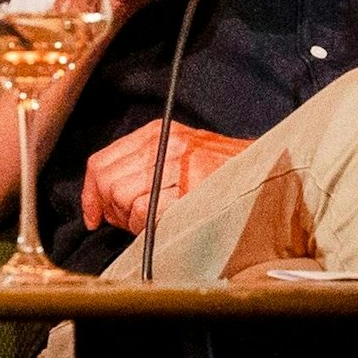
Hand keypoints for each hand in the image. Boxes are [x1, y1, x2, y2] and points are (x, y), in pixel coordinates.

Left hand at [81, 119, 251, 233]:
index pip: (101, 162)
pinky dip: (145, 225)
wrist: (266, 173)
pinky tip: (163, 223)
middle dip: (111, 209)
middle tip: (128, 221)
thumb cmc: (220, 172)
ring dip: (130, 219)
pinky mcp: (185, 186)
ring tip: (151, 221)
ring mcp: (176, 164)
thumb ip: (142, 165)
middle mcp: (164, 143)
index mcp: (158, 132)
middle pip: (107, 181)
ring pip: (121, 195)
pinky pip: (142, 210)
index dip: (91, 194)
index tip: (95, 216)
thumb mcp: (178, 154)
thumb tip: (103, 195)